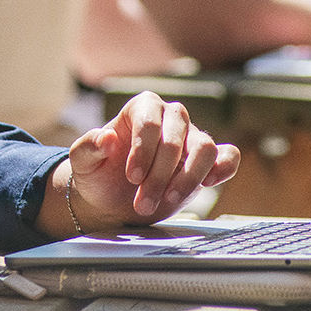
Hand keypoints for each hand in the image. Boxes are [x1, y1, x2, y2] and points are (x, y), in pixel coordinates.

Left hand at [59, 91, 239, 227]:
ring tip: (168, 201)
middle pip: (177, 138)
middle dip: (160, 174)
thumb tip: (106, 137)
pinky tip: (209, 184)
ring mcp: (192, 138)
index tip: (132, 177)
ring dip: (187, 179)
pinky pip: (228, 156)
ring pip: (204, 148)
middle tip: (143, 203)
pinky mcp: (207, 162)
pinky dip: (223, 168)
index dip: (143, 150)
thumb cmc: (99, 175)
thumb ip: (87, 148)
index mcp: (142, 107)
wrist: (112, 201)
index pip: (149, 120)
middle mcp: (171, 117)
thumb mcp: (83, 163)